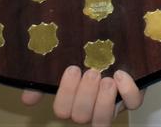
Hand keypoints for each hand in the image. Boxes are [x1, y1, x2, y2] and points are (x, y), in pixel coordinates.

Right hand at [21, 66, 144, 125]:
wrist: (119, 41)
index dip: (66, 94)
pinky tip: (120, 75)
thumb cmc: (88, 54)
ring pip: (103, 120)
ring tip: (106, 79)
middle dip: (85, 95)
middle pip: (81, 117)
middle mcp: (90, 108)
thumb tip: (27, 97)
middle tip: (92, 72)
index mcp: (72, 100)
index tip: (72, 69)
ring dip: (103, 101)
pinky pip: (132, 103)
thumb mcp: (64, 60)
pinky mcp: (132, 97)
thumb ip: (45, 78)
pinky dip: (127, 91)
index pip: (62, 110)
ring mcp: (112, 105)